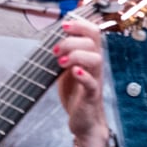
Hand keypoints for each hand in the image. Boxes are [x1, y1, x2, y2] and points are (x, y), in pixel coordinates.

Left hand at [53, 18, 109, 146]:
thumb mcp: (67, 69)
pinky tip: (74, 71)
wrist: (84, 121)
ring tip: (61, 62)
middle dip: (72, 41)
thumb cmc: (75, 94)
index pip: (93, 33)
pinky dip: (83, 75)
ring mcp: (95, 79)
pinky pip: (92, 82)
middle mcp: (95, 65)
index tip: (64, 24)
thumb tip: (50, 38)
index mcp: (90, 56)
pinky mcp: (91, 95)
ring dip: (77, 55)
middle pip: (93, 42)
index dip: (80, 25)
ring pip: (96, 59)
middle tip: (56, 51)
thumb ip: (64, 54)